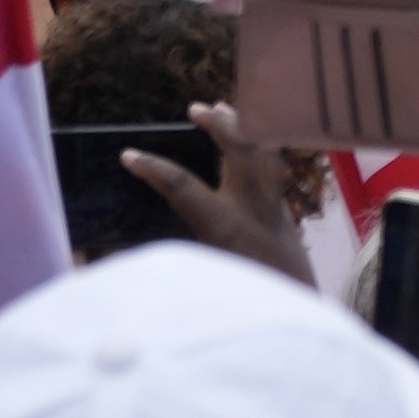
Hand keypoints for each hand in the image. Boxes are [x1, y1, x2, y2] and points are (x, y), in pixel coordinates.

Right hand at [113, 97, 312, 282]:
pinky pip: (273, 165)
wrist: (298, 309)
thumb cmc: (241, 301)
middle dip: (218, 125)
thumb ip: (172, 257)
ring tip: (224, 108)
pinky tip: (250, 138)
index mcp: (225, 228)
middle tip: (195, 108)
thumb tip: (121, 252)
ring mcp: (275, 206)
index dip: (153, 169)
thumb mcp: (201, 277)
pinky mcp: (286, 211)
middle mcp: (254, 209)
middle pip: (239, 150)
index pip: (183, 187)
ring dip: (243, 126)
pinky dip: (259, 145)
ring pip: (264, 150)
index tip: (129, 155)